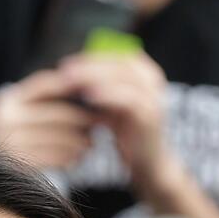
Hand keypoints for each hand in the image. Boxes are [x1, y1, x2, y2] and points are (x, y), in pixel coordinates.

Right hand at [0, 69, 94, 170]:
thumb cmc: (13, 139)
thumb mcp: (20, 114)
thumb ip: (43, 99)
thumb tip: (87, 84)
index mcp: (8, 99)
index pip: (45, 84)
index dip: (71, 84)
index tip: (95, 88)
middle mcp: (6, 118)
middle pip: (59, 115)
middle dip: (84, 120)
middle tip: (101, 124)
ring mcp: (10, 142)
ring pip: (61, 139)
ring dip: (81, 143)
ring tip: (90, 145)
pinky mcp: (18, 163)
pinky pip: (55, 158)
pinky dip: (70, 158)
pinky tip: (76, 159)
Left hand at [58, 52, 171, 191]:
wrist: (148, 162)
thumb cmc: (128, 132)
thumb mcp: (112, 105)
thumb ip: (98, 88)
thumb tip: (69, 74)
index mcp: (145, 73)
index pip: (116, 55)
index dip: (91, 57)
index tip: (66, 63)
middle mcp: (152, 81)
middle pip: (118, 63)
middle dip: (89, 65)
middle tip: (65, 69)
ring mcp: (154, 97)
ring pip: (122, 77)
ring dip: (95, 76)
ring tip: (72, 80)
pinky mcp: (150, 116)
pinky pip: (128, 99)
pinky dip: (109, 95)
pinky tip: (89, 96)